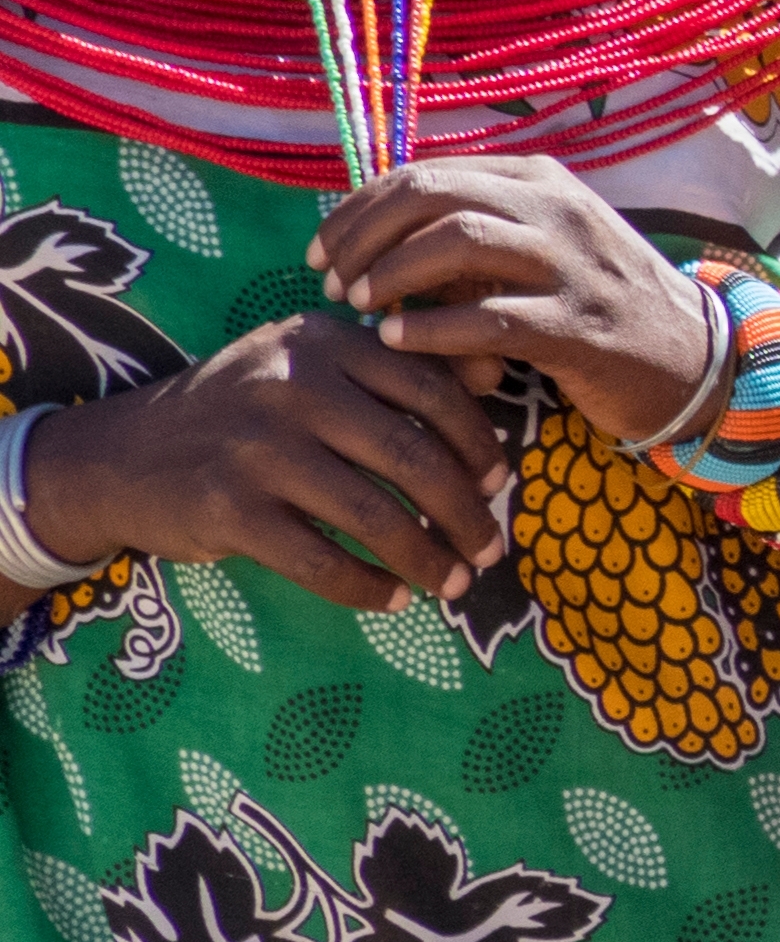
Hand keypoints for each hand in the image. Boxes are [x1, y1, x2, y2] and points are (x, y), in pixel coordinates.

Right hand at [25, 314, 515, 608]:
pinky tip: (394, 599)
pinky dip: (369, 588)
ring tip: (455, 583)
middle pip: (413, 457)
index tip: (498, 485)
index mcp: (325, 343)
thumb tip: (496, 374)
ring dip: (427, 559)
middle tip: (490, 547)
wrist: (119, 455)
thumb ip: (397, 369)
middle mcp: (292, 386)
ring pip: (375, 516)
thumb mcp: (312, 366)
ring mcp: (256, 449)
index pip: (431, 390)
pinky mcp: (227, 509)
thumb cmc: (243, 411)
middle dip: (466, 512)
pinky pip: (321, 561)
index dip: (478, 443)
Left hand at [313, 154, 713, 441]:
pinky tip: (393, 339)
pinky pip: (485, 319)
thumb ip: (476, 233)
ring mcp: (572, 266)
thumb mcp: (545, 245)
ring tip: (358, 304)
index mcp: (542, 181)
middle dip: (364, 234)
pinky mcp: (577, 327)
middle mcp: (557, 211)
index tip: (324, 249)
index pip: (427, 172)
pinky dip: (427, 328)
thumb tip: (377, 239)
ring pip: (457, 242)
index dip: (361, 208)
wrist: (693, 356)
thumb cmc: (599, 301)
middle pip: (433, 194)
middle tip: (329, 277)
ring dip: (389, 273)